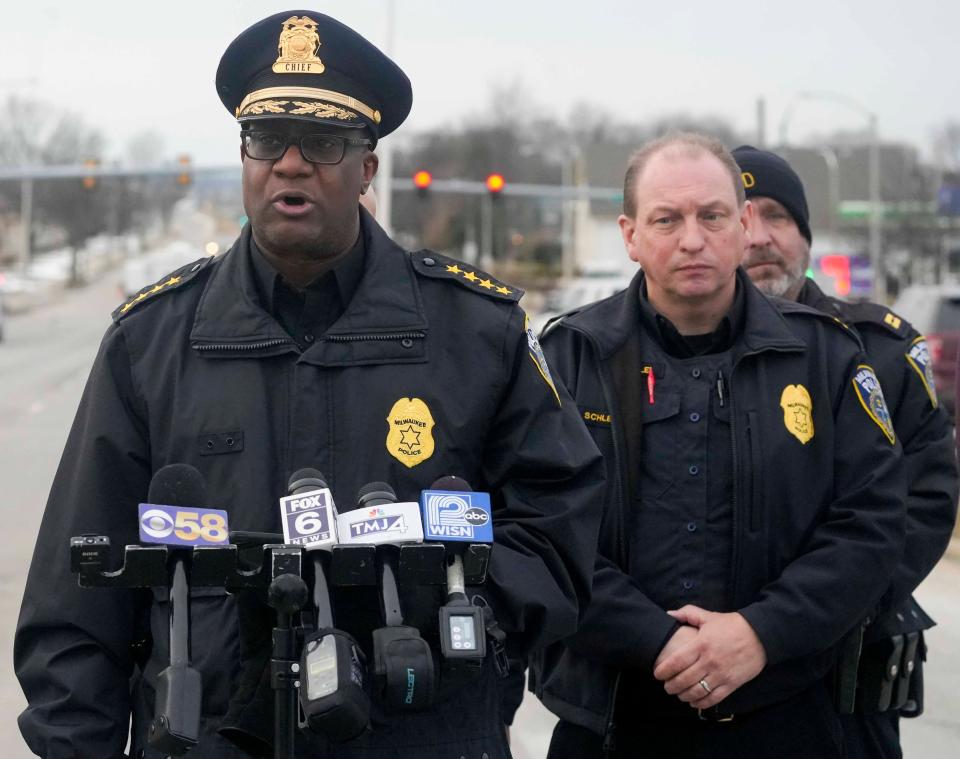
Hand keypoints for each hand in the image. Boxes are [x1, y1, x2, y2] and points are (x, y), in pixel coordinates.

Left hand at [652, 606, 766, 709]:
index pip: (676, 661)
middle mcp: (709, 661)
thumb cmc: (732, 625)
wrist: (760, 635)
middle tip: (666, 687)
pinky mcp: (732, 684)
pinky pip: (713, 698)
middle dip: (671, 686)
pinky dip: (701, 703)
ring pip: (697, 691)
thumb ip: (687, 614)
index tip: (657, 674)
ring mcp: (721, 674)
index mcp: (701, 644)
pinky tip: (694, 702)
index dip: (663, 670)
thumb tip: (668, 614)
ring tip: (678, 694)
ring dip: (684, 696)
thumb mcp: (708, 616)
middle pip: (684, 679)